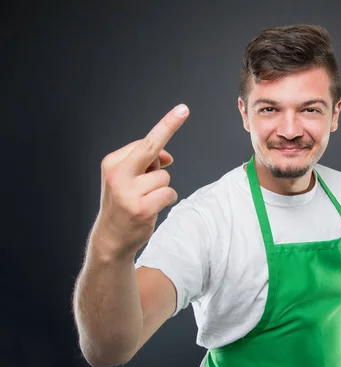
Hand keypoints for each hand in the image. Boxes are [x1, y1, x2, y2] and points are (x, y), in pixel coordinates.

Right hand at [92, 104, 189, 259]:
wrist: (111, 238)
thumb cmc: (124, 203)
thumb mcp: (127, 179)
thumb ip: (146, 164)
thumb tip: (167, 157)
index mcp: (113, 163)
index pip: (144, 141)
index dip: (166, 126)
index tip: (182, 109)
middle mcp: (118, 174)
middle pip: (150, 147)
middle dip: (168, 127)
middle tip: (184, 109)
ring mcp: (128, 192)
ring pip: (164, 177)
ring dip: (162, 188)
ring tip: (146, 199)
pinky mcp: (141, 208)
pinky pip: (168, 193)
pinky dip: (166, 199)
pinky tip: (152, 208)